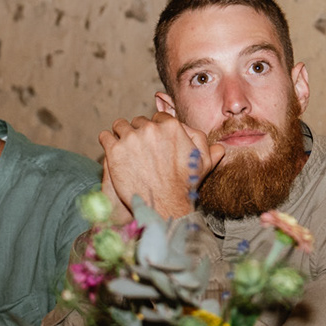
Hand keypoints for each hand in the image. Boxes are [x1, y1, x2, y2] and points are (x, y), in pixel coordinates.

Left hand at [97, 112, 224, 219]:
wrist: (163, 207)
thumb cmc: (184, 187)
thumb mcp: (204, 166)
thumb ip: (210, 151)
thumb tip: (220, 146)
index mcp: (171, 126)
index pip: (157, 118)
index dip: (154, 130)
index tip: (152, 141)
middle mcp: (150, 128)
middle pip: (137, 121)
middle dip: (137, 132)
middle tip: (137, 149)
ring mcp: (131, 138)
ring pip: (119, 125)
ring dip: (120, 135)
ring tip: (123, 149)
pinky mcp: (114, 150)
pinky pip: (105, 136)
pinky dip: (107, 143)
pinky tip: (112, 152)